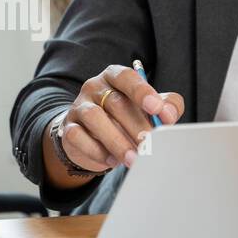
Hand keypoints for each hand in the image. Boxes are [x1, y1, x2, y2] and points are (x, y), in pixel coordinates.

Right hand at [54, 64, 183, 172]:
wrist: (93, 136)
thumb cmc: (127, 118)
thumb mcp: (149, 109)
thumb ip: (166, 106)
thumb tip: (168, 115)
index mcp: (115, 77)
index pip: (126, 77)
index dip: (142, 91)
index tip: (156, 108)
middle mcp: (95, 87)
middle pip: (114, 102)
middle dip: (135, 125)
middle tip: (149, 144)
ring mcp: (79, 106)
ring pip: (94, 117)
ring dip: (116, 140)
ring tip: (133, 158)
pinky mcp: (68, 127)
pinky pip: (78, 136)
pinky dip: (96, 151)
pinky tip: (111, 161)